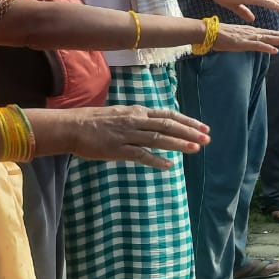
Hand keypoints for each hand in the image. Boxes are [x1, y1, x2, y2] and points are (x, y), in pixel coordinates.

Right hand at [54, 106, 210, 169]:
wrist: (71, 126)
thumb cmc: (95, 122)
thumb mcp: (122, 114)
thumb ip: (140, 120)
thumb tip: (157, 125)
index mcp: (137, 112)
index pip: (168, 115)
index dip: (187, 121)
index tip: (204, 127)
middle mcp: (135, 121)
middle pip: (168, 125)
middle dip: (189, 132)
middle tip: (207, 138)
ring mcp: (127, 135)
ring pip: (158, 138)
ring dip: (178, 144)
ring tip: (195, 149)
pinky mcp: (117, 149)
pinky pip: (140, 155)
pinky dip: (155, 160)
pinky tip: (168, 165)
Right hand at [212, 24, 278, 53]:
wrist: (208, 32)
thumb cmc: (220, 35)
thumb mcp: (237, 38)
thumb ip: (246, 40)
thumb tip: (254, 42)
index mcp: (252, 32)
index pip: (270, 34)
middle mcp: (253, 33)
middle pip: (273, 35)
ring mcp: (249, 37)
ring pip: (269, 38)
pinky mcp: (243, 43)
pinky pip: (257, 45)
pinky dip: (267, 47)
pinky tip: (275, 50)